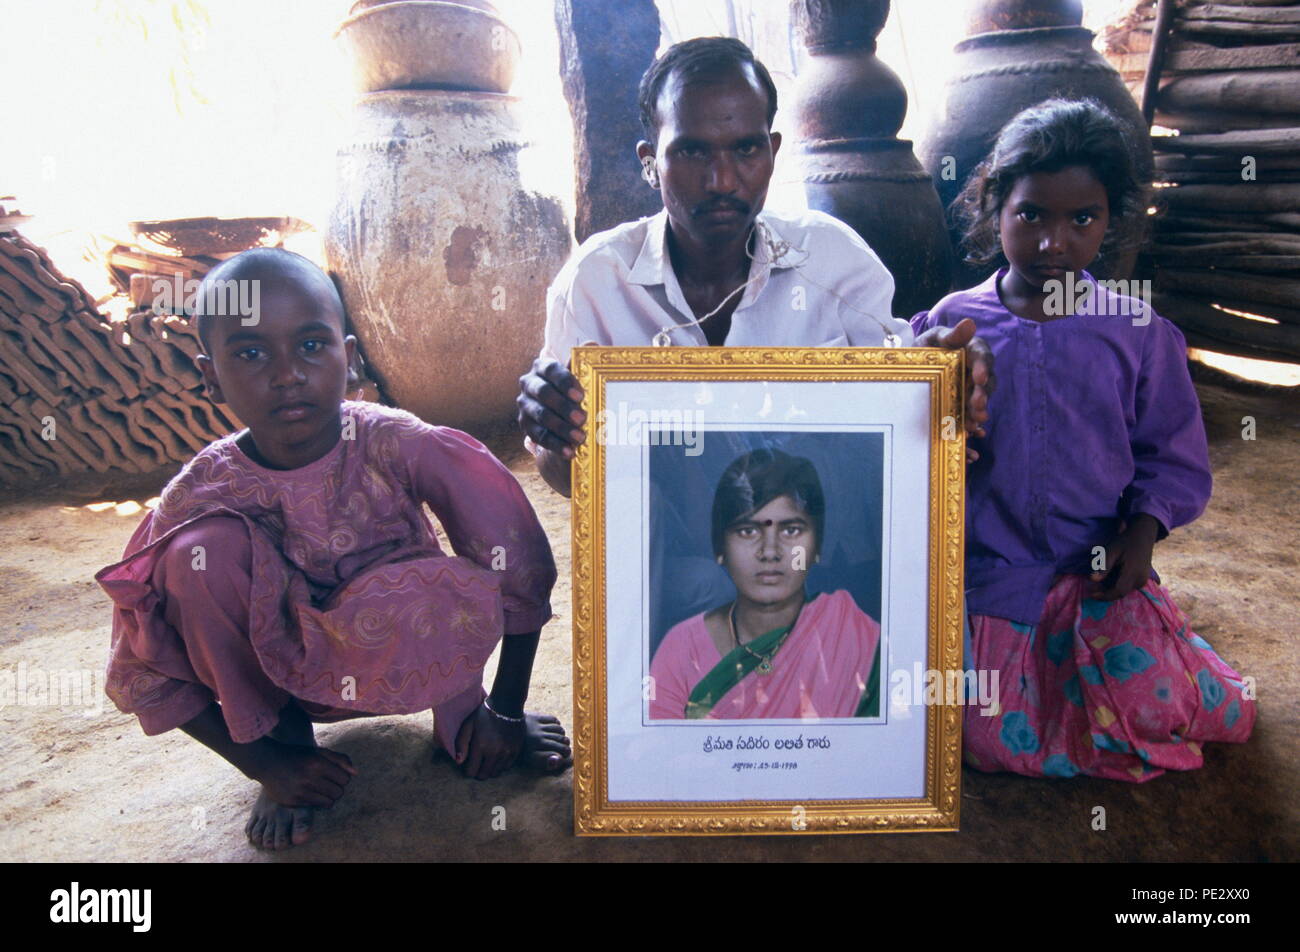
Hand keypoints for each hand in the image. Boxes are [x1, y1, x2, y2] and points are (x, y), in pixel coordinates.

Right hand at [251, 742, 356, 807]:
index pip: (345, 779)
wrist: (267, 763)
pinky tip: (310, 792)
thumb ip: (339, 760)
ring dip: (329, 797)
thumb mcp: (318, 752)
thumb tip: (355, 773)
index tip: (336, 775)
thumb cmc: (297, 755)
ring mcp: (300, 791)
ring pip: (329, 802)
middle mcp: (309, 778)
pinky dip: (316, 801)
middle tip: (330, 783)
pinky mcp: (293, 802)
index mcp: (317, 763)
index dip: (344, 777)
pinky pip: (315, 806)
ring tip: (322, 789)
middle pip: (339, 792)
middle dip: (338, 788)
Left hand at [454, 701, 524, 779]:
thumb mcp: (468, 725)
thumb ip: (461, 744)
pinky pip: (506, 767)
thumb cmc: (484, 714)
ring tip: (487, 760)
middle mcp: (494, 753)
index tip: (469, 763)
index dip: (468, 769)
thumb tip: (459, 762)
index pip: (471, 771)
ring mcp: (506, 753)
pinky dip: (500, 765)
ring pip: (495, 773)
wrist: (507, 704)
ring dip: (489, 769)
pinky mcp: (516, 751)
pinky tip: (497, 757)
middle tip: (477, 763)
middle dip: (478, 772)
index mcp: (480, 746)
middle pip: (483, 775)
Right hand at [516, 357, 586, 458]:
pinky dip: (555, 444)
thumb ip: (582, 363)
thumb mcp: (578, 375)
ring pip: (541, 416)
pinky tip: (570, 452)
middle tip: (582, 419)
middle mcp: (529, 383)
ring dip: (561, 428)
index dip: (565, 382)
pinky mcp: (525, 426)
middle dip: (563, 407)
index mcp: (542, 367)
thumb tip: (591, 345)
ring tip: (580, 437)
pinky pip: (538, 437)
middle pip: (544, 393)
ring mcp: (525, 405)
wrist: (559, 412)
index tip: (581, 395)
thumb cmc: (572, 389)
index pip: (551, 370)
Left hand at [915, 318, 994, 462]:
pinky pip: (972, 413)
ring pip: (982, 398)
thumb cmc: (926, 347)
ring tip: (976, 420)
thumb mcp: (933, 338)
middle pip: (986, 381)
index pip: (983, 355)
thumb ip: (950, 335)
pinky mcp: (964, 403)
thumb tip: (970, 322)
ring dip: (980, 410)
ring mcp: (971, 388)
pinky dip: (971, 421)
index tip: (979, 377)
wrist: (912, 367)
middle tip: (978, 405)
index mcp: (971, 350)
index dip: (983, 366)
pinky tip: (969, 431)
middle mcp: (976, 370)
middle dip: (984, 394)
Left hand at [1089, 515, 1159, 600]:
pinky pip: (1128, 586)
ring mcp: (1143, 580)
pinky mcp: (1142, 579)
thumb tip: (1092, 580)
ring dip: (1111, 587)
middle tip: (1092, 587)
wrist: (1143, 535)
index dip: (1104, 596)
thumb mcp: (1111, 551)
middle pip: (1120, 593)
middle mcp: (1140, 579)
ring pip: (1124, 590)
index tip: (1091, 595)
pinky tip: (1111, 574)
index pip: (1118, 591)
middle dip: (1105, 592)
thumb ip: (1103, 567)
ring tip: (1102, 576)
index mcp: (1133, 572)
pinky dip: (1117, 583)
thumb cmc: (1125, 542)